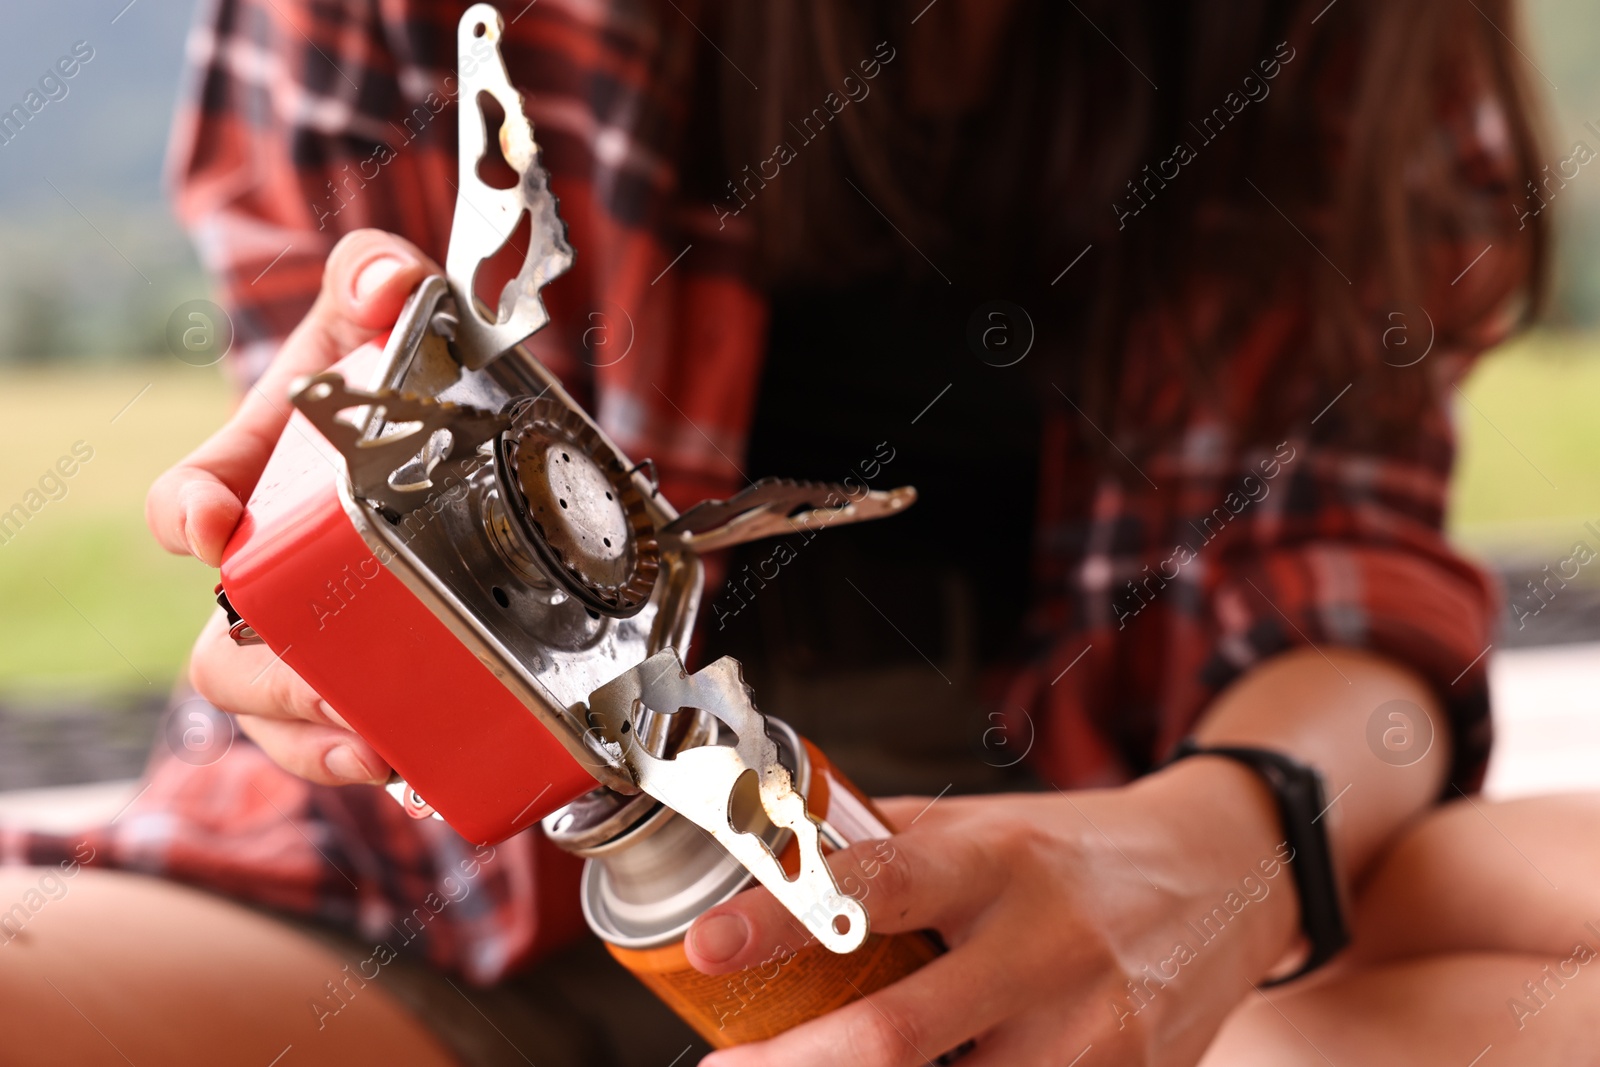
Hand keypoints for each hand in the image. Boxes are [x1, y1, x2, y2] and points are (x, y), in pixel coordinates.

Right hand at [147, 229, 437, 784]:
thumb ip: (375, 275)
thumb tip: (386, 282)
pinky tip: (426, 778)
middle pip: (222, 653)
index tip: (212, 523)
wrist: (449, 425)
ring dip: (314, 746)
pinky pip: (349, 739)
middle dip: (266, 682)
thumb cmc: (387, 370)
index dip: (189, 514)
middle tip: (327, 689)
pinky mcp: (374, 669)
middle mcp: (270, 569)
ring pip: (274, 717)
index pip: (187, 502)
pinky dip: (384, 764)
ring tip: (375, 752)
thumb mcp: (380, 307)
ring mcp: (315, 630)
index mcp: (255, 478)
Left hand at [683, 760, 1299, 1065]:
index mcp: (997, 863)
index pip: (878, 885)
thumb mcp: (988, 825)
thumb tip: (769, 851)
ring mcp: (1094, 1033)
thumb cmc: (1080, 852)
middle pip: (901, 1032)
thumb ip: (888, 842)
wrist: (1224, 878)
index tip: (705, 948)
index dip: (784, 917)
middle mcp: (1047, 947)